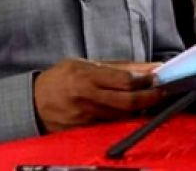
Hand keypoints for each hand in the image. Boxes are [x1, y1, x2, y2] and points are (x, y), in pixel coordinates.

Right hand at [33, 58, 163, 133]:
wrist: (34, 102)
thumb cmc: (60, 79)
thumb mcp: (85, 64)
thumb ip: (117, 67)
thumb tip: (145, 67)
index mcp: (87, 77)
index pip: (125, 80)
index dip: (146, 79)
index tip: (158, 76)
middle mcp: (88, 98)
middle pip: (128, 101)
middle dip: (150, 97)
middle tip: (161, 92)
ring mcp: (87, 117)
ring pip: (124, 116)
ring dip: (141, 109)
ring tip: (150, 100)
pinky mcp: (86, 131)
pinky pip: (112, 126)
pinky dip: (125, 119)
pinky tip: (132, 113)